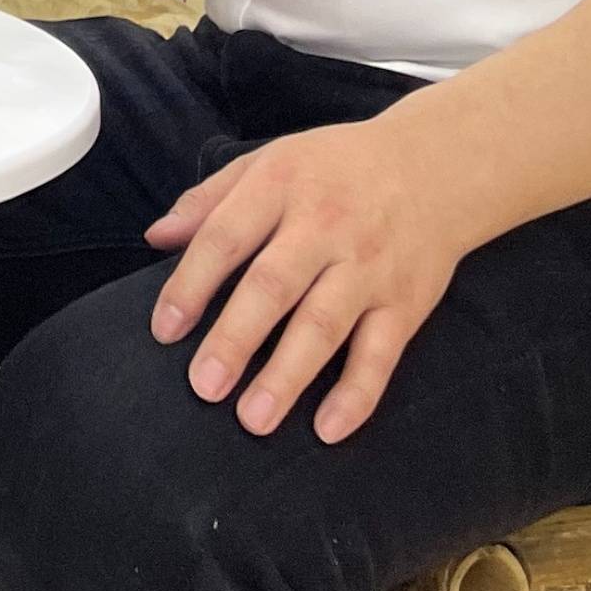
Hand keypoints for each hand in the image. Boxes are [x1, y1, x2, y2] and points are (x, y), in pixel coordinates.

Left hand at [145, 109, 476, 443]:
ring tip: (253, 419)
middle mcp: (324, 227)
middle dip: (235, 339)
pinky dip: (357, 394)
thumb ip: (209, 200)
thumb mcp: (268, 161)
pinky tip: (328, 428)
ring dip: (288, 376)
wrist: (435, 167)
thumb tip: (155, 237)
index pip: (226, 238)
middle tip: (204, 386)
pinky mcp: (406, 303)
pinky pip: (381, 354)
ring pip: (324, 326)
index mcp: (280, 186)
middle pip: (273, 286)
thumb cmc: (336, 168)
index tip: (164, 330)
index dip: (191, 285)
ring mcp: (368, 268)